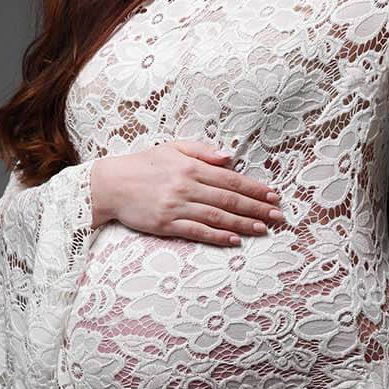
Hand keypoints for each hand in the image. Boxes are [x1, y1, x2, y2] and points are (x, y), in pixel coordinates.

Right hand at [89, 141, 284, 245]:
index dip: (255, 189)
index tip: (273, 195)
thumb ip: (202, 151)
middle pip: (229, 200)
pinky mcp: (166, 224)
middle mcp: (186, 187)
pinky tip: (234, 240)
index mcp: (191, 167)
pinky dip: (217, 236)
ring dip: (243, 224)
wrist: (110, 184)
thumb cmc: (143, 164)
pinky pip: (197, 231)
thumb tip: (229, 157)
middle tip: (278, 216)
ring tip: (263, 228)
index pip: (231, 180)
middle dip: (257, 208)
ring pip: (217, 217)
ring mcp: (176, 207)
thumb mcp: (173, 148)